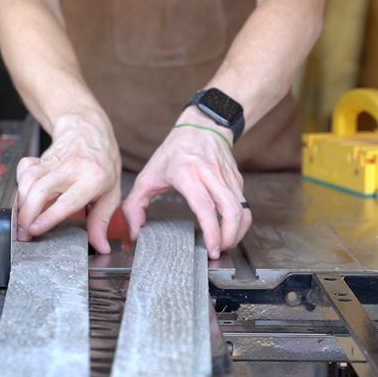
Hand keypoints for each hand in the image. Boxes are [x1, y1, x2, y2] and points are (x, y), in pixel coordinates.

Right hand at [16, 113, 120, 253]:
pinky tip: (24, 197)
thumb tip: (101, 247)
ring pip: (29, 180)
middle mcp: (72, 168)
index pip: (68, 200)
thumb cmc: (102, 162)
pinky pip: (24, 171)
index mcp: (94, 178)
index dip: (49, 215)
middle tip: (24, 232)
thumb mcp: (111, 193)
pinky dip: (19, 185)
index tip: (36, 229)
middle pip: (41, 190)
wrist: (89, 130)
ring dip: (20, 203)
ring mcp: (54, 161)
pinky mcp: (40, 158)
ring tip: (21, 222)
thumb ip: (102, 221)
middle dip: (27, 213)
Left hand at [122, 109, 251, 259]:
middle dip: (230, 237)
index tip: (212, 248)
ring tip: (225, 243)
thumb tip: (133, 232)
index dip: (212, 230)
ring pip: (243, 209)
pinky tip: (228, 230)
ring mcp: (227, 177)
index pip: (205, 206)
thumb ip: (135, 205)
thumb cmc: (174, 151)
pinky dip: (239, 222)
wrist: (202, 125)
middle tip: (219, 251)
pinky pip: (244, 205)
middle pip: (231, 211)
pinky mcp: (237, 180)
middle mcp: (210, 174)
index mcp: (187, 173)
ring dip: (238, 232)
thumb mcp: (148, 175)